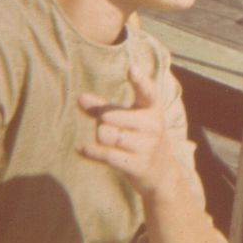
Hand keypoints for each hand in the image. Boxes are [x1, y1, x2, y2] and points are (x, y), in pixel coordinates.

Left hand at [77, 66, 182, 200]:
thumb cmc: (141, 139)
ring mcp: (147, 145)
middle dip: (101, 122)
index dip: (139, 80)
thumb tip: (80, 98)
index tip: (131, 69)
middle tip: (111, 128)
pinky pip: (105, 154)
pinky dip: (89, 151)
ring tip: (108, 141)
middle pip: (109, 116)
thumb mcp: (129, 119)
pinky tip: (80, 148)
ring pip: (105, 134)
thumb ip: (105, 108)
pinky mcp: (137, 164)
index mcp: (153, 108)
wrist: (162, 173)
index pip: (147, 91)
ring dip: (99, 138)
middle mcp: (153, 125)